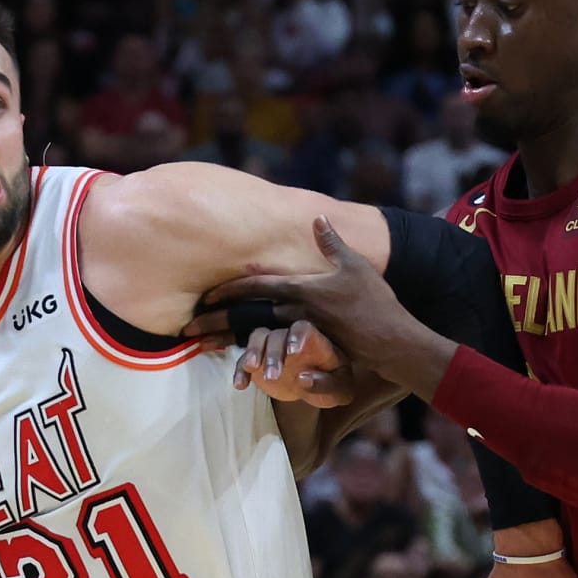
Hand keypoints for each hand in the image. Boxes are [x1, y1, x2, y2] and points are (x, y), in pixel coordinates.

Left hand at [197, 217, 451, 397]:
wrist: (389, 340)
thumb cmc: (375, 301)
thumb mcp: (353, 265)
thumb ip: (331, 242)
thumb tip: (317, 217)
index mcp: (301, 289)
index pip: (256, 287)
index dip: (228, 289)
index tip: (204, 295)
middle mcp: (294, 312)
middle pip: (246, 314)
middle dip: (215, 320)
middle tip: (187, 327)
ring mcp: (299, 332)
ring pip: (254, 335)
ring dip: (226, 340)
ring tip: (202, 345)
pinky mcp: (305, 349)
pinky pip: (271, 350)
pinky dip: (249, 354)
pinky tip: (232, 360)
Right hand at [228, 320, 354, 408]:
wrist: (316, 387)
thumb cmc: (332, 384)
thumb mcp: (339, 390)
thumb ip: (327, 384)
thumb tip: (303, 378)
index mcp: (314, 340)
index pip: (303, 328)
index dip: (296, 336)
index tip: (293, 352)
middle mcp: (290, 338)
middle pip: (277, 335)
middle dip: (273, 354)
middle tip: (273, 376)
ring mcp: (272, 348)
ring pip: (258, 338)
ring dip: (252, 352)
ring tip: (250, 368)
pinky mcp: (258, 362)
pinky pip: (244, 361)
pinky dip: (240, 370)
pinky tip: (240, 385)